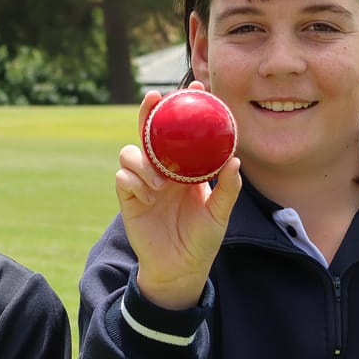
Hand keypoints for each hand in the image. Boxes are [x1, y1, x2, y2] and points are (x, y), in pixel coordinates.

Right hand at [117, 86, 241, 309]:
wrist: (180, 268)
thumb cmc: (202, 240)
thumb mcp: (220, 214)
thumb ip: (227, 190)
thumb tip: (235, 162)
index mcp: (184, 168)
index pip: (183, 132)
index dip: (186, 109)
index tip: (197, 89)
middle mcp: (161, 170)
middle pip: (149, 132)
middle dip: (149, 111)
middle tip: (156, 98)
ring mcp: (143, 183)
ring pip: (131, 152)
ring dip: (143, 160)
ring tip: (160, 183)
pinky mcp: (128, 199)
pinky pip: (123, 178)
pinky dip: (134, 181)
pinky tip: (149, 195)